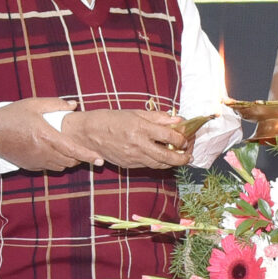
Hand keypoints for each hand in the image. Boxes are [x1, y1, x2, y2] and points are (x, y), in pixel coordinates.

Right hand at [0, 97, 93, 170]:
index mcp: (46, 136)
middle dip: (79, 157)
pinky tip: (53, 153)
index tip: (100, 160)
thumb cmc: (13, 115)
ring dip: (68, 161)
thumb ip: (56, 104)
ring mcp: (36, 161)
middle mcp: (43, 152)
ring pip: (61, 166)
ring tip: (69, 150)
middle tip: (85, 150)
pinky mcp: (30, 166)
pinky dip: (55, 163)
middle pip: (70, 161)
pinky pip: (49, 168)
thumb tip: (74, 105)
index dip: (89, 156)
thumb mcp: (34, 104)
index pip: (73, 150)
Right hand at [68, 109, 190, 169]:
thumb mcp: (135, 113)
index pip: (168, 136)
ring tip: (179, 159)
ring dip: (171, 163)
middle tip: (188, 156)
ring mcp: (132, 157)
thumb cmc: (111, 119)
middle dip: (181, 158)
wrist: (88, 133)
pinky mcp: (128, 165)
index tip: (185, 139)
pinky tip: (162, 159)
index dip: (181, 139)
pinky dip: (157, 163)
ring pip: (158, 164)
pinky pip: (147, 165)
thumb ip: (157, 117)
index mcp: (140, 128)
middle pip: (166, 156)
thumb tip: (177, 120)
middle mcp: (138, 144)